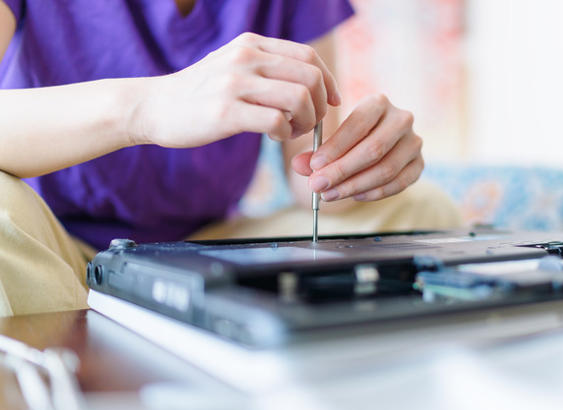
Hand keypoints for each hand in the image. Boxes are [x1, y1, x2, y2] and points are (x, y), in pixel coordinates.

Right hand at [129, 32, 339, 147]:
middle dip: (321, 106)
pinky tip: (274, 136)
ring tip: (291, 131)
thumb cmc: (200, 93)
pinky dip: (286, 133)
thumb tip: (311, 83)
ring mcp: (234, 82)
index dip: (329, 81)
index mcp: (251, 44)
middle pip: (311, 77)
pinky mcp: (225, 111)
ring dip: (306, 121)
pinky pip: (277, 121)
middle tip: (309, 123)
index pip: (309, 56)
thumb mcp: (233, 66)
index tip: (332, 102)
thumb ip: (267, 67)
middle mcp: (245, 57)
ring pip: (300, 98)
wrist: (153, 107)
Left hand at [291, 94, 423, 201]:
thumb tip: (300, 166)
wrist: (380, 142)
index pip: (358, 124)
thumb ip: (316, 153)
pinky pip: (398, 184)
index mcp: (379, 102)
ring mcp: (414, 142)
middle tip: (318, 185)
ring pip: (386, 169)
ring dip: (355, 186)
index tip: (315, 165)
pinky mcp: (419, 164)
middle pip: (373, 149)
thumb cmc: (351, 138)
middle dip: (342, 171)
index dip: (336, 147)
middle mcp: (402, 119)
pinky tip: (354, 196)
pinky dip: (374, 193)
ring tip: (330, 194)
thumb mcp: (332, 140)